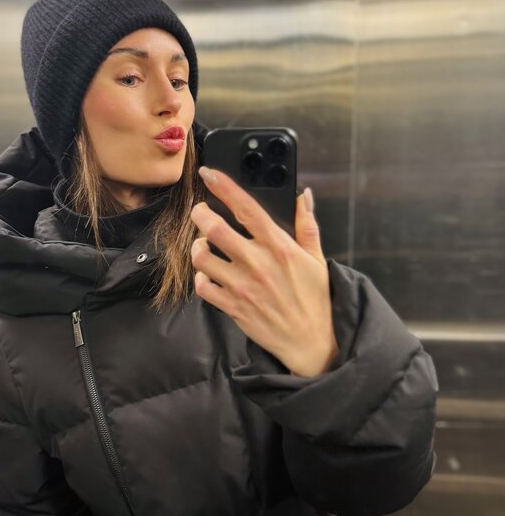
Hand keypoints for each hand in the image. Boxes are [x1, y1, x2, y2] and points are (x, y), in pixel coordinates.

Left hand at [190, 168, 338, 376]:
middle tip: (201, 211)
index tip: (209, 173)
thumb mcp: (317, 259)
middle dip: (201, 213)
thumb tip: (303, 196)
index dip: (225, 187)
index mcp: (279, 247)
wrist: (311, 342)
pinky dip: (201, 278)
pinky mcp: (232, 307)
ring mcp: (242, 286)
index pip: (247, 208)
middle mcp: (257, 263)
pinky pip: (202, 286)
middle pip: (215, 228)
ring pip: (202, 257)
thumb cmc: (315, 300)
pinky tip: (209, 275)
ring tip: (204, 245)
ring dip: (198, 246)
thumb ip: (306, 225)